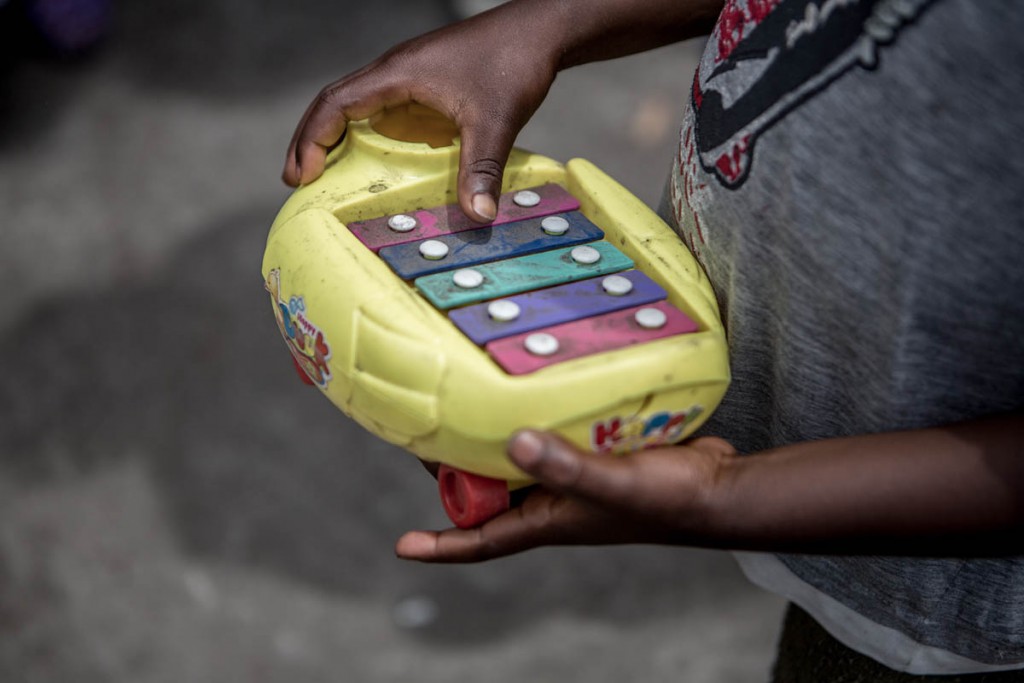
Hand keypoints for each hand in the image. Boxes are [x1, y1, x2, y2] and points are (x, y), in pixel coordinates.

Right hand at [282, 3, 563, 221]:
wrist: (539, 31)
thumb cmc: (513, 61)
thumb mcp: (496, 120)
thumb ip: (482, 168)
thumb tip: (478, 216)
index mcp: (396, 74)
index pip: (334, 103)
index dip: (312, 138)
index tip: (301, 174)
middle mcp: (394, 72)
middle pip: (334, 103)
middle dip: (311, 140)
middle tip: (298, 181)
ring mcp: (408, 76)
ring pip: (355, 105)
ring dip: (335, 136)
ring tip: (323, 173)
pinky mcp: (425, 84)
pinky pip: (382, 109)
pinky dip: (366, 134)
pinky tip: (373, 160)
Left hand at [395, 430, 737, 562]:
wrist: (717, 487)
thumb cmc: (667, 501)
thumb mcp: (612, 484)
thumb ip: (566, 467)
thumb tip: (513, 442)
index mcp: (547, 519)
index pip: (482, 540)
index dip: (441, 545)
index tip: (402, 543)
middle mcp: (552, 499)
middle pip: (489, 490)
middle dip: (455, 469)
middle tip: (424, 430)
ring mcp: (572, 473)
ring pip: (517, 456)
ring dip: (492, 435)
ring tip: (461, 398)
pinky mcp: (594, 446)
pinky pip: (551, 432)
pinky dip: (534, 414)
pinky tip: (526, 384)